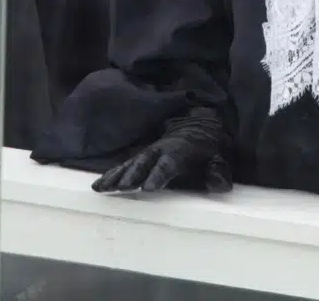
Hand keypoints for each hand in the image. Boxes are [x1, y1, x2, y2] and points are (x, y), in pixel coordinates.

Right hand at [92, 108, 232, 194]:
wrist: (198, 128)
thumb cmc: (208, 150)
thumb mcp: (218, 159)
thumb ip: (219, 172)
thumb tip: (219, 184)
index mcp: (179, 151)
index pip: (168, 164)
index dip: (158, 175)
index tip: (148, 188)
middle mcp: (160, 150)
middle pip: (144, 162)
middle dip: (132, 174)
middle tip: (122, 188)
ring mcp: (148, 153)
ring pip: (130, 163)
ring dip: (116, 176)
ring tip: (102, 189)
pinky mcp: (140, 158)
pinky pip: (124, 166)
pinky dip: (111, 175)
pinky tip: (99, 187)